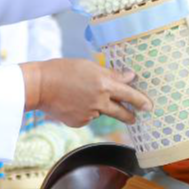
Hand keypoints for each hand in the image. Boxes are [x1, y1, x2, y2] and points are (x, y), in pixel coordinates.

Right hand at [23, 59, 150, 126]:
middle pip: (121, 112)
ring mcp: (89, 114)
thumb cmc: (62, 70)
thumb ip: (110, 74)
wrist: (39, 86)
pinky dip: (83, 111)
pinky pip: (87, 117)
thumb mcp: (88, 67)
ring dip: (97, 106)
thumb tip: (129, 77)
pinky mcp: (79, 122)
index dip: (141, 100)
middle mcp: (99, 101)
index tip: (149, 105)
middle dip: (129, 116)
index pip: (129, 94)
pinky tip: (71, 103)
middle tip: (134, 117)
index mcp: (103, 84)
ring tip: (78, 95)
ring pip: (100, 112)